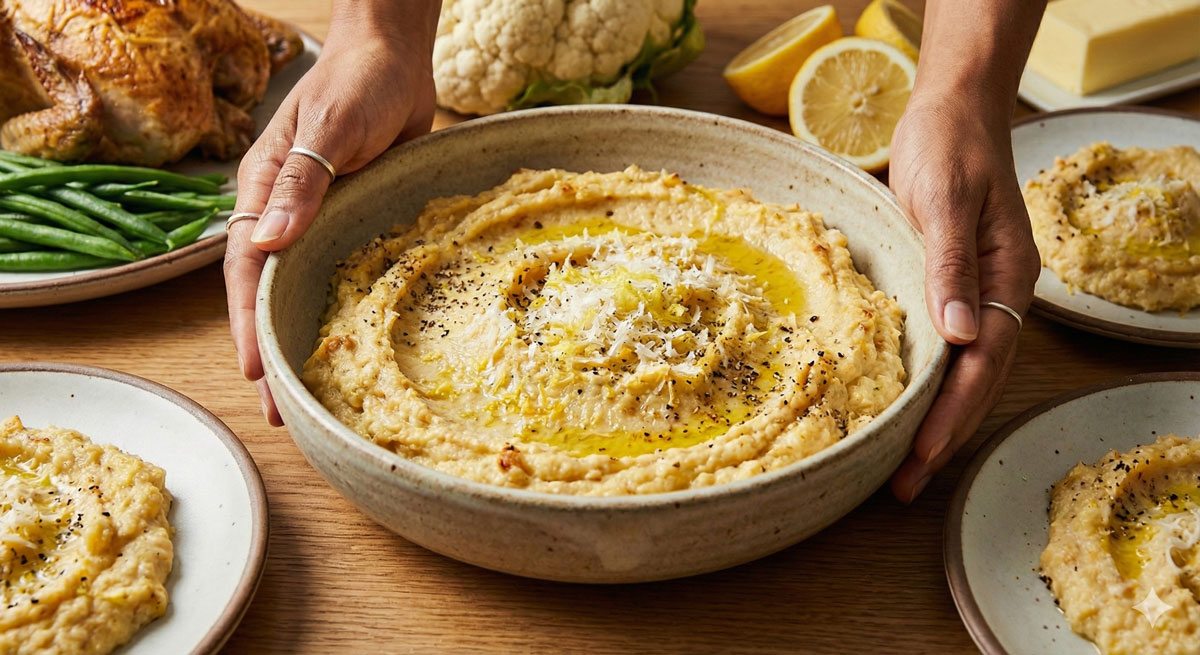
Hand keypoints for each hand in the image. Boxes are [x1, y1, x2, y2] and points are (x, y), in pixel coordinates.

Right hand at [223, 15, 436, 425]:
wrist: (395, 60)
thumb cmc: (357, 85)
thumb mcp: (328, 129)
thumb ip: (301, 182)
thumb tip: (268, 243)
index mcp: (264, 191)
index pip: (245, 270)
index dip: (247, 323)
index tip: (258, 372)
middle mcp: (286, 213)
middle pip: (267, 291)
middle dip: (270, 349)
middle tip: (281, 412)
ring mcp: (320, 220)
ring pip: (302, 289)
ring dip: (303, 338)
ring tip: (312, 395)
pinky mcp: (354, 221)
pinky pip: (341, 273)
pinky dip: (340, 310)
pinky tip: (355, 344)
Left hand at [886, 97, 1040, 501]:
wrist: (952, 111)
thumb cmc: (948, 147)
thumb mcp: (945, 200)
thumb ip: (951, 266)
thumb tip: (958, 335)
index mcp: (1007, 279)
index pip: (981, 364)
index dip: (951, 414)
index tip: (919, 456)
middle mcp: (998, 295)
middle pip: (977, 382)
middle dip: (942, 435)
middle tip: (903, 486)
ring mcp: (977, 294)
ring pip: (963, 372)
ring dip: (936, 419)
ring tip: (901, 467)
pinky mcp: (950, 287)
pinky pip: (943, 349)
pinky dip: (926, 384)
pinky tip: (901, 407)